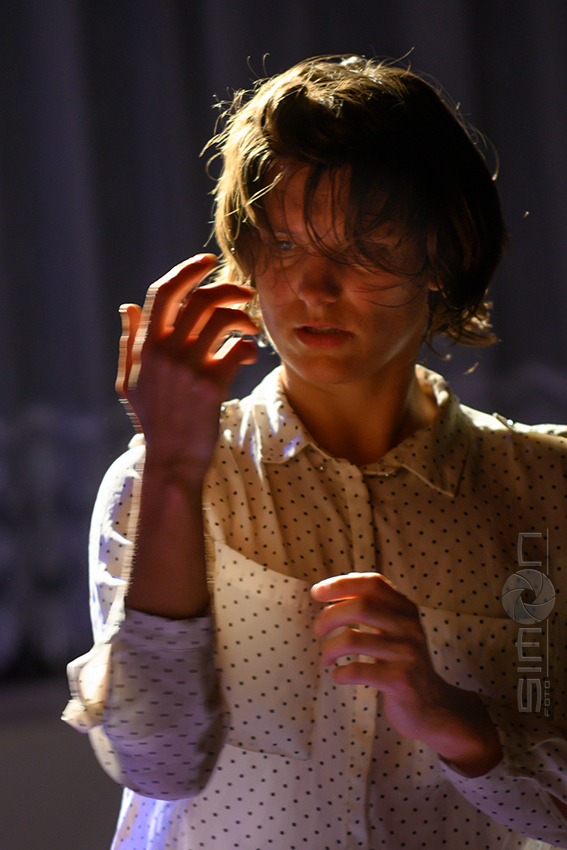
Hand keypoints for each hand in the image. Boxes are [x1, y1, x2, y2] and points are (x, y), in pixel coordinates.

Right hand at [116, 254, 258, 482]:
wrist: (172, 460)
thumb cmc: (154, 421)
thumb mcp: (131, 381)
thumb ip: (129, 342)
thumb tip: (127, 306)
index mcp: (145, 347)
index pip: (163, 293)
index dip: (187, 271)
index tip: (208, 261)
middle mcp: (164, 352)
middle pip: (199, 299)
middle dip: (228, 288)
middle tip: (245, 293)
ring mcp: (188, 367)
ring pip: (222, 318)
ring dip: (243, 316)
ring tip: (251, 328)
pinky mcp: (211, 384)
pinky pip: (238, 348)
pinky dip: (250, 346)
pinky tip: (251, 355)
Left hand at [311, 572, 501, 775]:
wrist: (432, 706)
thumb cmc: (401, 663)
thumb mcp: (395, 629)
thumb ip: (373, 608)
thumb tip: (330, 590)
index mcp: (406, 610)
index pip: (372, 583)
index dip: (341, 584)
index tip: (317, 593)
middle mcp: (409, 627)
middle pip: (359, 606)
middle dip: (329, 616)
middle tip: (318, 630)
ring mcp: (406, 654)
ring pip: (352, 639)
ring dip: (328, 648)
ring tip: (326, 658)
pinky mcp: (399, 681)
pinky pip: (357, 670)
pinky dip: (339, 673)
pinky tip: (338, 676)